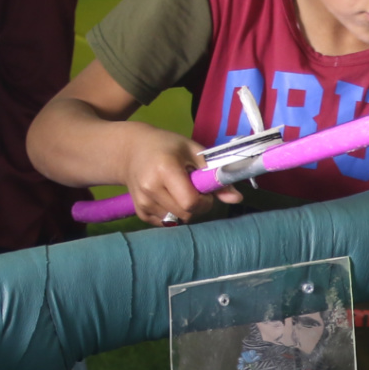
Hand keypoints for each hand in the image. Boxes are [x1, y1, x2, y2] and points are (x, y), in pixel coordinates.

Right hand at [123, 125, 241, 226]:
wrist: (131, 150)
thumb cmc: (167, 146)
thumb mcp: (194, 152)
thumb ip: (215, 175)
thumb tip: (237, 198)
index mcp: (164, 170)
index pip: (191, 202)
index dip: (204, 200)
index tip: (204, 190)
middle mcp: (150, 188)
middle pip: (186, 214)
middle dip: (197, 206)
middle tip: (193, 189)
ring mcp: (142, 202)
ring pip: (177, 220)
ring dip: (185, 210)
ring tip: (178, 190)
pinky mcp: (140, 212)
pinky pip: (166, 222)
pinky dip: (173, 213)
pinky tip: (168, 197)